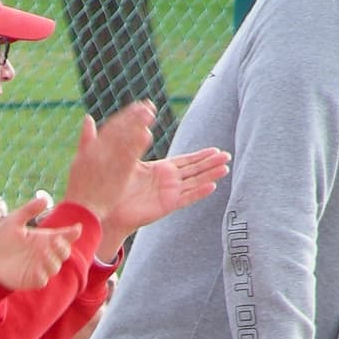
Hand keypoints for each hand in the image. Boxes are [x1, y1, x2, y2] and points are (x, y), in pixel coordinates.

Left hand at [0, 193, 82, 289]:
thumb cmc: (1, 237)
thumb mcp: (14, 220)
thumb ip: (29, 210)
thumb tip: (45, 198)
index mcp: (44, 238)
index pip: (64, 236)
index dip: (72, 233)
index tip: (77, 228)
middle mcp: (45, 253)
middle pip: (64, 251)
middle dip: (63, 246)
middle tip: (56, 240)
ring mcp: (39, 267)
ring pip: (55, 266)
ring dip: (53, 260)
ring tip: (45, 252)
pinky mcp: (31, 279)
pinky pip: (42, 279)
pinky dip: (43, 274)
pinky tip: (38, 267)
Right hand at [63, 103, 157, 222]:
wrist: (81, 210)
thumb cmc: (80, 187)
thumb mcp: (78, 161)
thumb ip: (86, 139)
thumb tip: (88, 119)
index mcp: (90, 149)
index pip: (110, 127)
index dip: (125, 116)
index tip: (138, 106)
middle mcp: (98, 153)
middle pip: (119, 130)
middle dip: (134, 117)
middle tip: (148, 106)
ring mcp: (107, 163)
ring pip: (124, 140)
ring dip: (137, 126)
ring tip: (150, 115)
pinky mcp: (117, 175)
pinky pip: (128, 157)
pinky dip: (137, 145)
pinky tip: (147, 135)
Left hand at [97, 146, 229, 260]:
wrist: (110, 211)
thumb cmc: (116, 188)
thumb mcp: (126, 161)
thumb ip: (134, 144)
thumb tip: (141, 127)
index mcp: (160, 170)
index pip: (185, 161)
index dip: (200, 155)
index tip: (215, 149)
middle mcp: (168, 182)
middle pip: (194, 170)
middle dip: (211, 162)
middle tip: (228, 155)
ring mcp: (169, 193)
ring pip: (195, 182)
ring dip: (210, 175)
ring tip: (226, 168)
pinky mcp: (168, 204)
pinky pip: (186, 197)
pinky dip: (199, 192)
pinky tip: (213, 186)